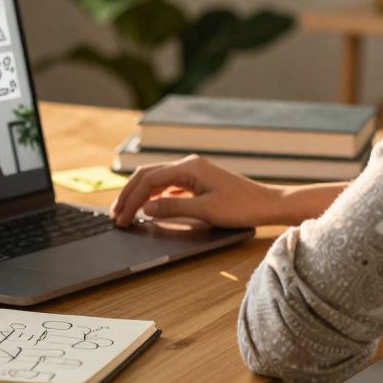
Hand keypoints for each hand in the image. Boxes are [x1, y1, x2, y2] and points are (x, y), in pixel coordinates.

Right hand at [109, 154, 281, 228]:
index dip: (131, 199)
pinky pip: (168, 185)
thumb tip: (146, 209)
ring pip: (156, 179)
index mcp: (189, 167)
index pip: (148, 180)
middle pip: (148, 175)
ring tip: (126, 212)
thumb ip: (173, 208)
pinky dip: (154, 195)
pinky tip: (148, 207)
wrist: (267, 204)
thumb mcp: (205, 210)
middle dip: (129, 195)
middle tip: (115, 215)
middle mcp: (189, 164)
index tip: (121, 218)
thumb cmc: (242, 206)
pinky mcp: (198, 181)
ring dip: (140, 195)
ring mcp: (193, 172)